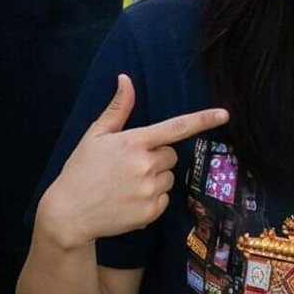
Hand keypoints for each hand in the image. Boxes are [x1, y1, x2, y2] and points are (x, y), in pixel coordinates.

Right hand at [39, 74, 228, 246]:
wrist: (68, 214)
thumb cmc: (81, 170)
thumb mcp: (95, 136)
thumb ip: (117, 108)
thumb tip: (126, 78)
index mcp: (134, 142)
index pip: (175, 127)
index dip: (202, 120)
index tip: (224, 114)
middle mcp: (145, 165)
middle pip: (171, 155)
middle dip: (157, 157)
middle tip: (130, 166)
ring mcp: (148, 191)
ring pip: (169, 178)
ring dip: (155, 179)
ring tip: (126, 185)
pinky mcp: (149, 213)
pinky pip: (164, 200)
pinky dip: (152, 200)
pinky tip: (128, 201)